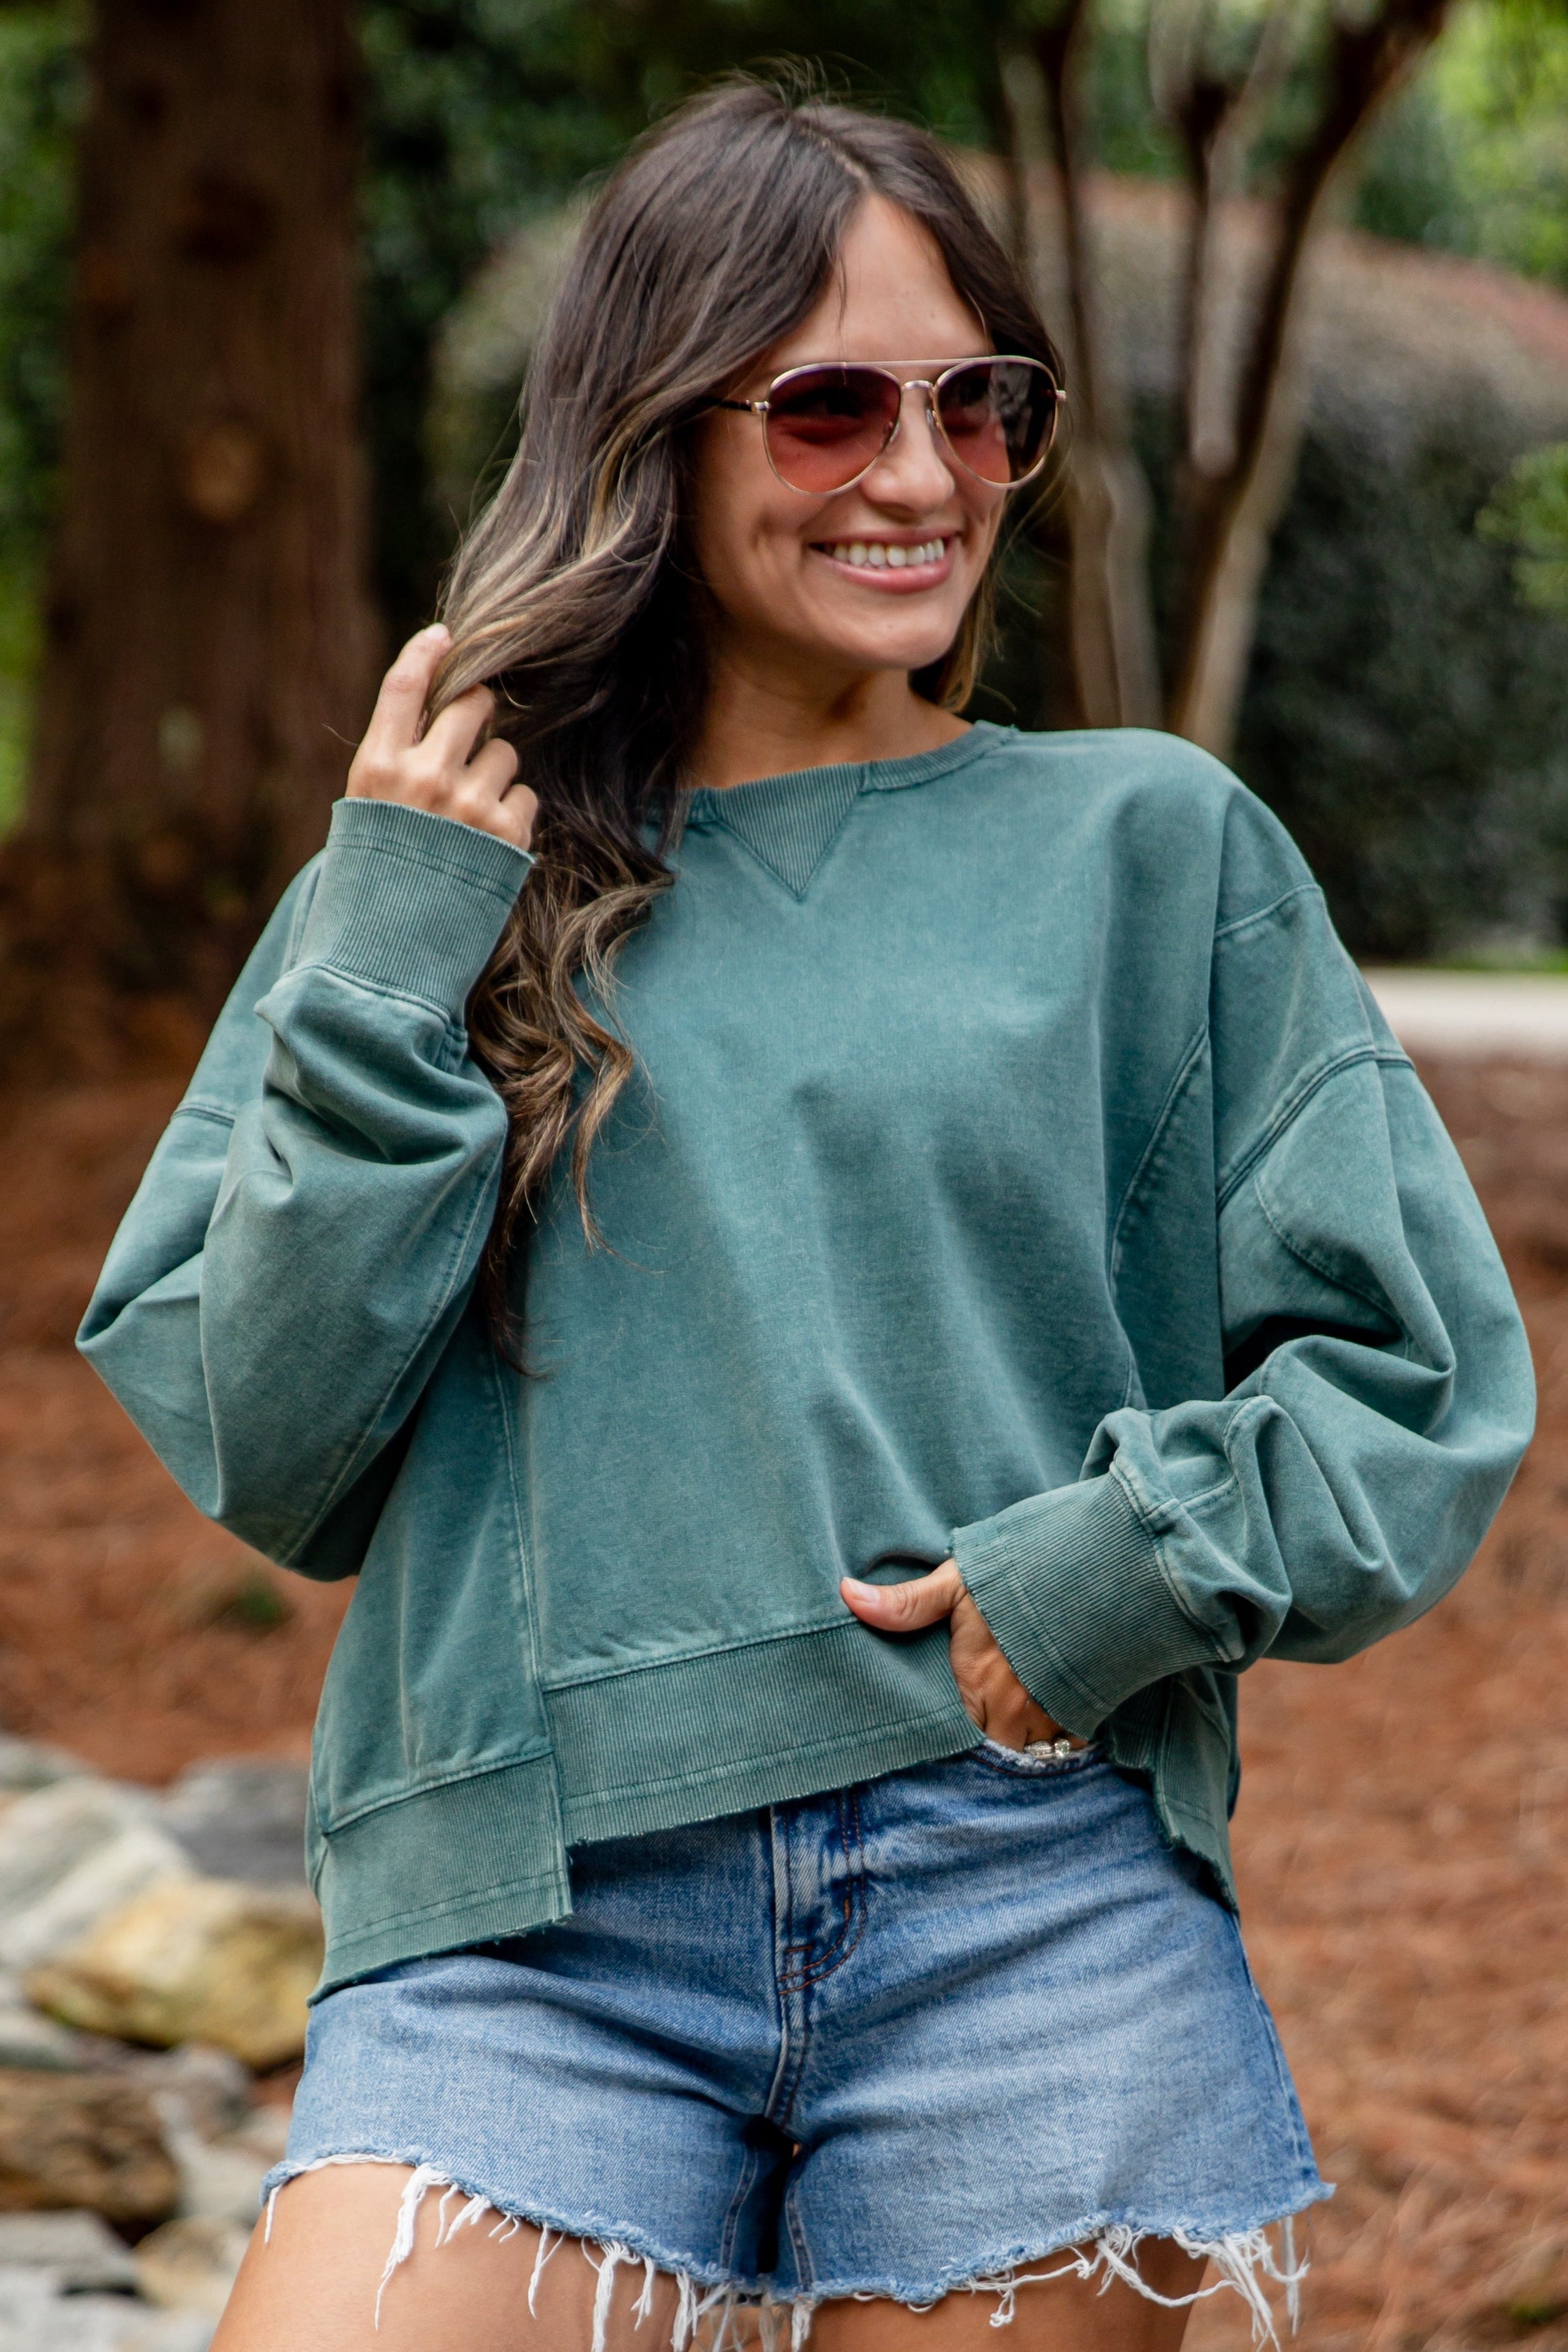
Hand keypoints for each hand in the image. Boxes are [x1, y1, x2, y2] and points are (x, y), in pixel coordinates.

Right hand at [346, 624, 536, 853]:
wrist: (389, 946)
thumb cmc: (378, 867)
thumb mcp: (367, 804)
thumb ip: (397, 754)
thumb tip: (446, 699)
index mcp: (378, 766)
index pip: (404, 685)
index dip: (427, 651)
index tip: (445, 636)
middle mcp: (424, 778)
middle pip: (472, 704)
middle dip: (479, 711)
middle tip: (470, 735)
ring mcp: (468, 806)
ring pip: (506, 751)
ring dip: (495, 771)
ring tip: (469, 811)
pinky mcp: (506, 835)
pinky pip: (525, 794)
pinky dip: (512, 811)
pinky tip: (487, 839)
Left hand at [840, 1560, 1076, 1750]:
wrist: (1104, 1568)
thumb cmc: (1025, 1572)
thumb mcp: (960, 1581)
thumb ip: (907, 1602)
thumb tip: (847, 1594)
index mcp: (975, 1683)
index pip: (948, 1738)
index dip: (939, 1745)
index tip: (931, 1744)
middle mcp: (1013, 1709)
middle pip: (988, 1754)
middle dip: (979, 1753)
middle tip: (964, 1749)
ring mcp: (1052, 1715)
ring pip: (1027, 1755)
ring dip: (1015, 1749)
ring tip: (1002, 1740)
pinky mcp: (1085, 1711)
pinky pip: (1066, 1748)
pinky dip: (1055, 1745)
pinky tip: (1043, 1731)